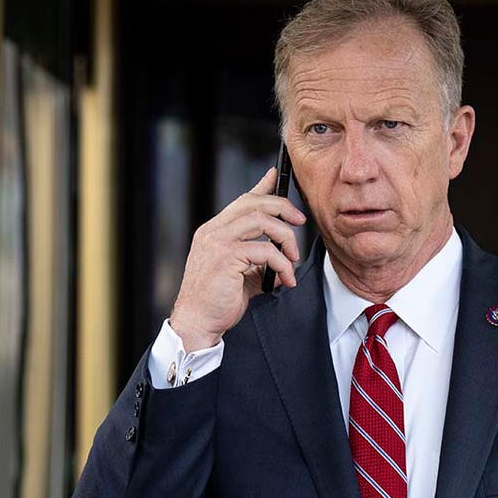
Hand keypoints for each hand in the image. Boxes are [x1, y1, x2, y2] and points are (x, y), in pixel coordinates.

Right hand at [169, 167, 306, 350]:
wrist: (198, 322)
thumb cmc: (217, 301)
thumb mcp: (243, 275)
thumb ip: (260, 262)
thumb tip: (284, 261)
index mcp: (215, 232)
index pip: (241, 200)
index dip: (261, 186)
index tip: (275, 176)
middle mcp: (213, 232)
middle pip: (253, 203)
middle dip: (283, 207)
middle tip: (300, 221)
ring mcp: (217, 242)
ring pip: (261, 221)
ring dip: (286, 237)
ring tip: (292, 259)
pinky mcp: (226, 257)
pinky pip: (265, 250)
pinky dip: (282, 263)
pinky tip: (286, 278)